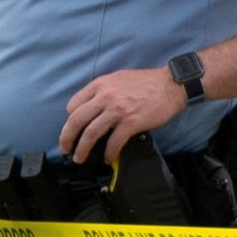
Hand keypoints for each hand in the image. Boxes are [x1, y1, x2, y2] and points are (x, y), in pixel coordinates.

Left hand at [57, 61, 191, 167]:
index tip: (72, 129)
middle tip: (65, 149)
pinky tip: (107, 158)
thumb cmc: (146, 82)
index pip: (72, 105)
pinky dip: (108, 153)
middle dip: (66, 138)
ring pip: (90, 133)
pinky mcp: (131, 122)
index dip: (70, 120)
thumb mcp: (117, 79)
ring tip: (79, 158)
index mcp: (99, 85)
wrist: (172, 85)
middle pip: (75, 121)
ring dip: (82, 149)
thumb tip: (90, 106)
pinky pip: (114, 142)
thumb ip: (101, 91)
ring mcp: (117, 110)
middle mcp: (104, 97)